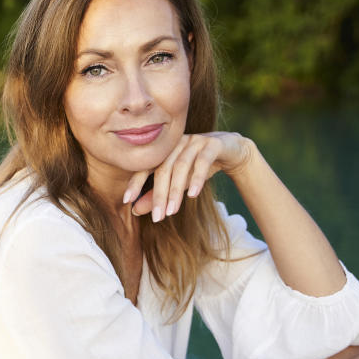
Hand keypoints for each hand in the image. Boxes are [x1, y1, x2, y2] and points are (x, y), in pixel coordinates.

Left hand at [125, 132, 253, 220]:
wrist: (231, 151)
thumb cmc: (199, 168)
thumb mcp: (178, 183)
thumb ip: (157, 195)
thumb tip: (134, 211)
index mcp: (164, 151)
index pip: (145, 166)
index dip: (135, 182)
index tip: (126, 200)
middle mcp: (176, 144)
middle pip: (163, 169)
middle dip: (159, 195)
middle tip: (158, 218)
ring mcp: (194, 141)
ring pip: (181, 166)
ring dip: (176, 191)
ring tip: (172, 211)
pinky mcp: (213, 144)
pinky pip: (203, 161)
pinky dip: (197, 178)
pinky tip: (193, 194)